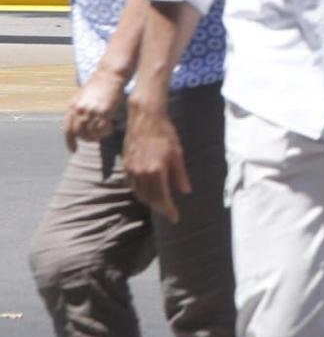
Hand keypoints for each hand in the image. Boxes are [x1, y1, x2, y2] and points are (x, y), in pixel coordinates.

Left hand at [64, 67, 126, 151]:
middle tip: (94, 139)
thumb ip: (78, 109)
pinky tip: (110, 128)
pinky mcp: (104, 112)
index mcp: (72, 107)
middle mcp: (80, 110)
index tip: (73, 150)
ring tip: (104, 132)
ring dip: (97, 136)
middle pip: (79, 134)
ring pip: (91, 133)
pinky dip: (105, 132)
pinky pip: (102, 129)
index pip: (68, 130)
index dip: (70, 142)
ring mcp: (92, 111)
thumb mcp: (81, 96)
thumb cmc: (97, 85)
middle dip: (86, 139)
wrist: (109, 75)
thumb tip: (78, 124)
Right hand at [123, 102, 191, 222]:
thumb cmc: (165, 134)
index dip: (169, 209)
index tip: (175, 218)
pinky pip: (132, 186)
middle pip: (150, 199)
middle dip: (160, 208)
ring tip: (160, 204)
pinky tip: (148, 192)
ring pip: (140, 194)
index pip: (162, 197)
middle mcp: (141, 173)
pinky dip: (140, 192)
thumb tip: (185, 191)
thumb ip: (180, 175)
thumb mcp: (178, 154)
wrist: (145, 119)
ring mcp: (131, 170)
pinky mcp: (126, 166)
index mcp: (156, 171)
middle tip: (169, 212)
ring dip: (150, 201)